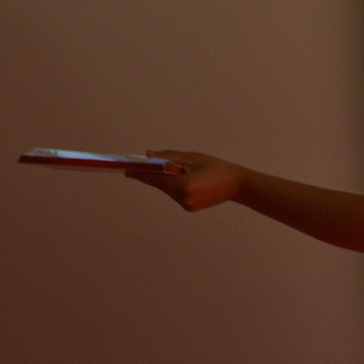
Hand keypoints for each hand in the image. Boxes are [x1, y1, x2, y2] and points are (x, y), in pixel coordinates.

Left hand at [129, 150, 245, 212]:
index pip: (155, 179)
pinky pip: (176, 194)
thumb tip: (149, 155)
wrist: (237, 185)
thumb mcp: (192, 158)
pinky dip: (175, 185)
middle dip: (154, 174)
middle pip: (160, 185)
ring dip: (166, 179)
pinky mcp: (190, 208)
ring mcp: (186, 206)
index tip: (127, 170)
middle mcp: (182, 199)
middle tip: (143, 165)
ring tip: (179, 169)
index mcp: (183, 186)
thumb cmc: (216, 167)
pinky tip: (186, 178)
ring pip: (168, 189)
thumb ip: (169, 157)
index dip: (140, 174)